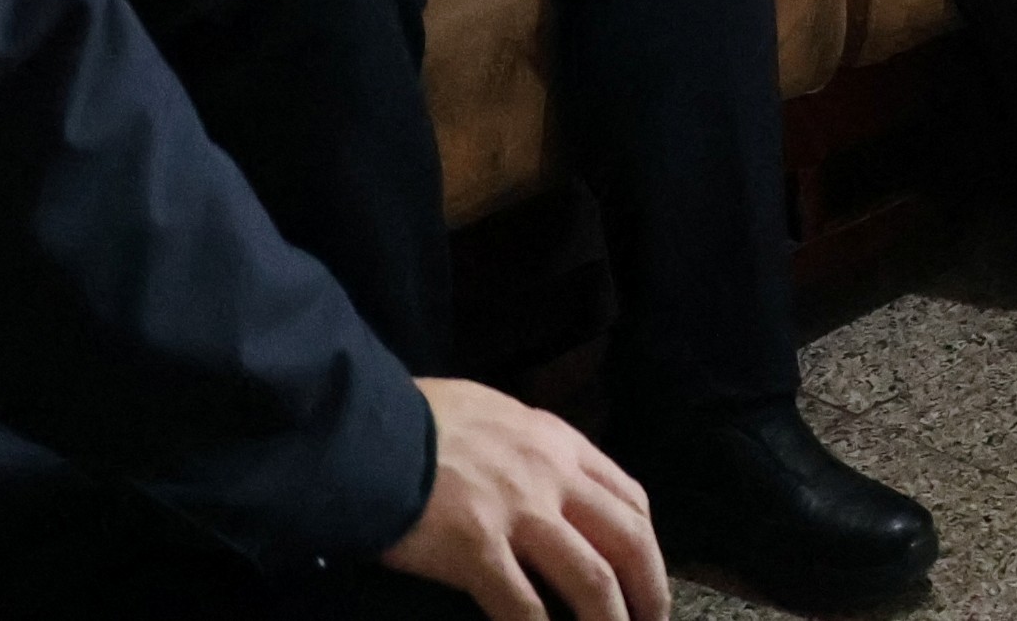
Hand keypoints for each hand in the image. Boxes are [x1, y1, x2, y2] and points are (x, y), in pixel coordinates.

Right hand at [384, 376, 666, 620]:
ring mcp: (518, 512)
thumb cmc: (419, 420)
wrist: (366, 427)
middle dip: (649, 591)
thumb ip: (526, 449)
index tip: (647, 579)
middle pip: (628, 541)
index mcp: (557, 442)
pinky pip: (523, 608)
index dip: (647, 547)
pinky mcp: (477, 548)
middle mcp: (551, 475)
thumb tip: (541, 481)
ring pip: (591, 580)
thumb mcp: (493, 414)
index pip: (628, 497)